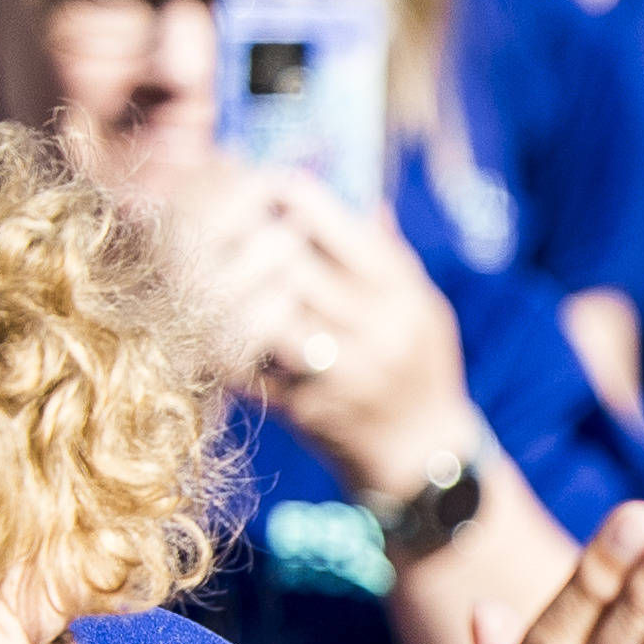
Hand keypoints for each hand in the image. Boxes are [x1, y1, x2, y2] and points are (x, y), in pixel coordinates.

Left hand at [243, 182, 488, 502]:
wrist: (423, 456)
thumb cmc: (418, 366)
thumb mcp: (422, 305)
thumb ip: (389, 254)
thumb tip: (360, 197)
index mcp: (405, 293)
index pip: (333, 222)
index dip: (289, 194)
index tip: (268, 188)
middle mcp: (379, 330)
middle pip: (288, 258)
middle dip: (251, 237)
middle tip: (229, 226)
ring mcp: (343, 372)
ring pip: (264, 308)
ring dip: (235, 287)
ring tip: (220, 270)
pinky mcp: (308, 406)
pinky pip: (251, 360)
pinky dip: (229, 336)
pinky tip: (219, 319)